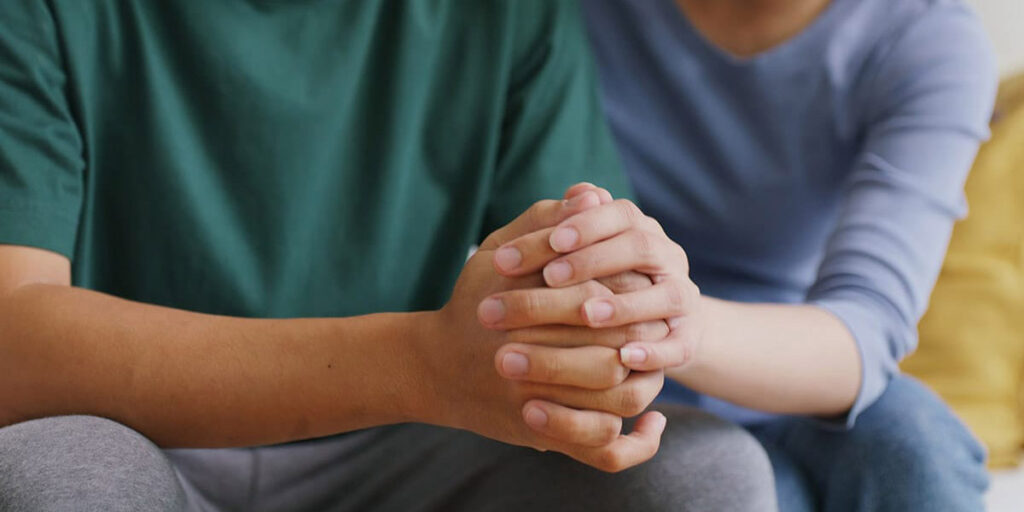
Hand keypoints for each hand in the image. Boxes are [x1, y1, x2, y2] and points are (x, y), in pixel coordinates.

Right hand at [414, 193, 665, 471]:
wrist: (434, 366)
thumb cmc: (473, 299)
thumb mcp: (499, 251)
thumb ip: (545, 221)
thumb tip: (593, 194)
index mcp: (531, 305)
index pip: (605, 295)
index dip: (632, 290)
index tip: (643, 283)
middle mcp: (537, 357)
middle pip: (620, 346)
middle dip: (645, 335)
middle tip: (657, 326)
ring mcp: (539, 402)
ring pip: (620, 398)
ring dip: (648, 383)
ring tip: (654, 367)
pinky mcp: (542, 439)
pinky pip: (602, 448)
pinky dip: (633, 441)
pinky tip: (650, 425)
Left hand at [489, 194, 703, 372]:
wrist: (655, 325)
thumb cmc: (601, 280)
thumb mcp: (584, 251)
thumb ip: (577, 223)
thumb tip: (578, 191)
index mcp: (640, 229)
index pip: (619, 214)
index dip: (587, 224)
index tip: (551, 240)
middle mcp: (667, 258)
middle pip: (640, 247)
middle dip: (593, 260)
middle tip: (550, 276)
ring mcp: (681, 298)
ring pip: (665, 295)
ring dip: (625, 305)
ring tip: (586, 315)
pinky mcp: (687, 339)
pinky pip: (678, 345)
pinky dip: (653, 352)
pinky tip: (623, 358)